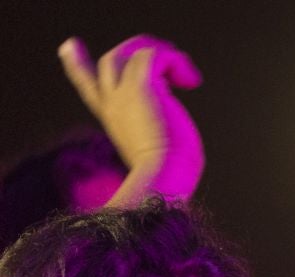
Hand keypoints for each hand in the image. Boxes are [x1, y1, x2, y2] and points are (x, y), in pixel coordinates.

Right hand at [58, 35, 203, 199]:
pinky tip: (191, 81)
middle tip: (175, 65)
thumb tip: (179, 163)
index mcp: (114, 120)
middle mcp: (114, 104)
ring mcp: (124, 94)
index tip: (70, 46)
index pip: (89, 86)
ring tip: (188, 78)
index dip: (78, 64)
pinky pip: (153, 54)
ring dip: (163, 54)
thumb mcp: (157, 160)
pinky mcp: (142, 87)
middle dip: (139, 52)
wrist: (162, 180)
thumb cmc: (169, 180)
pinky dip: (174, 60)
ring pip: (131, 51)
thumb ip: (158, 147)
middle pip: (111, 61)